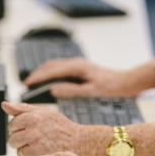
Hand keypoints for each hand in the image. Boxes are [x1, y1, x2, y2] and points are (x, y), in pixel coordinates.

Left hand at [3, 101, 108, 155]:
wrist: (79, 142)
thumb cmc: (61, 127)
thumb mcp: (43, 112)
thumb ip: (22, 108)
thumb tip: (4, 105)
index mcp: (32, 115)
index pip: (12, 124)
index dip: (18, 129)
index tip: (27, 130)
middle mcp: (32, 127)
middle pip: (12, 137)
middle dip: (19, 139)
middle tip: (33, 139)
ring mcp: (34, 141)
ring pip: (16, 147)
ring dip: (23, 148)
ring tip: (36, 145)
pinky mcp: (37, 153)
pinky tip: (39, 151)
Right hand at [24, 59, 140, 98]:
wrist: (128, 81)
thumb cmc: (112, 87)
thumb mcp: (92, 91)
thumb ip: (72, 90)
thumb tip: (53, 90)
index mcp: (78, 67)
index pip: (52, 71)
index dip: (38, 77)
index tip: (27, 84)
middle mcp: (77, 63)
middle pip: (51, 66)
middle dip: (38, 74)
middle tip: (26, 84)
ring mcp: (79, 65)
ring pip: (56, 66)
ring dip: (44, 73)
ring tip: (34, 83)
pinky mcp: (81, 70)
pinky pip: (62, 70)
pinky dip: (52, 75)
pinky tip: (48, 83)